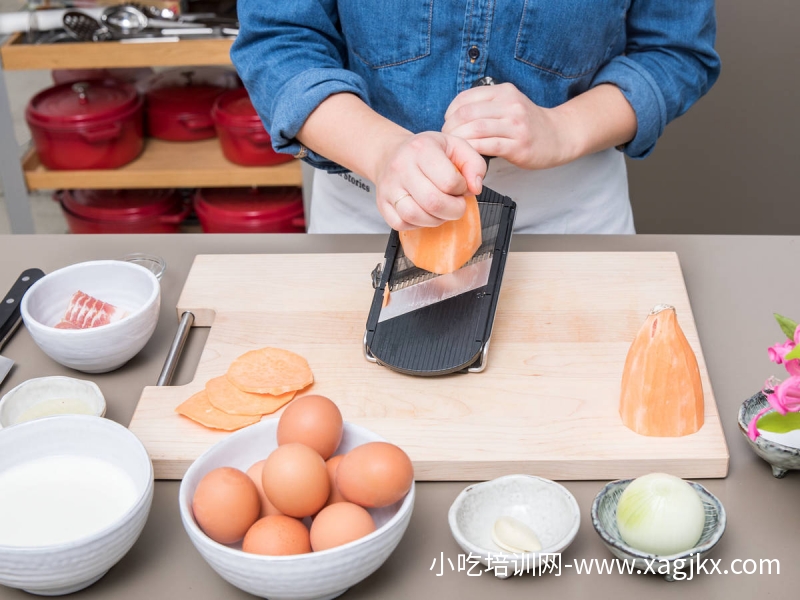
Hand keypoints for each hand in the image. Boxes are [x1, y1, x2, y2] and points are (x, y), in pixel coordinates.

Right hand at [372, 131, 485, 230]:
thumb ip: (474, 164)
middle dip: (453, 210)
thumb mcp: (455, 146)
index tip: (460, 187)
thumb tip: (475, 188)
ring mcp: (389, 187)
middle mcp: (401, 167)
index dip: (462, 189)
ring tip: (441, 210)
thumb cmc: (427, 151)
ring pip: (415, 216)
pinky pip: (401, 224)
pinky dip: (418, 225)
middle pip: (433, 202)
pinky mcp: (382, 204)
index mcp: (422, 149)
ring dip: (436, 220)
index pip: (449, 181)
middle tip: (456, 204)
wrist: (392, 153)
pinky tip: (425, 213)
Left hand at [442, 82, 577, 169]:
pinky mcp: (518, 145)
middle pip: (467, 113)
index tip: (447, 124)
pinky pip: (488, 146)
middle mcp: (510, 105)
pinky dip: (473, 150)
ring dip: (458, 140)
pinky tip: (468, 156)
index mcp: (504, 92)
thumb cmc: (528, 124)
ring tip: (454, 148)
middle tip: (446, 140)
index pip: (466, 98)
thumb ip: (486, 106)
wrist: (558, 136)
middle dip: (450, 128)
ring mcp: (516, 125)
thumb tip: (454, 116)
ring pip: (475, 129)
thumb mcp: (509, 104)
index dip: (450, 112)